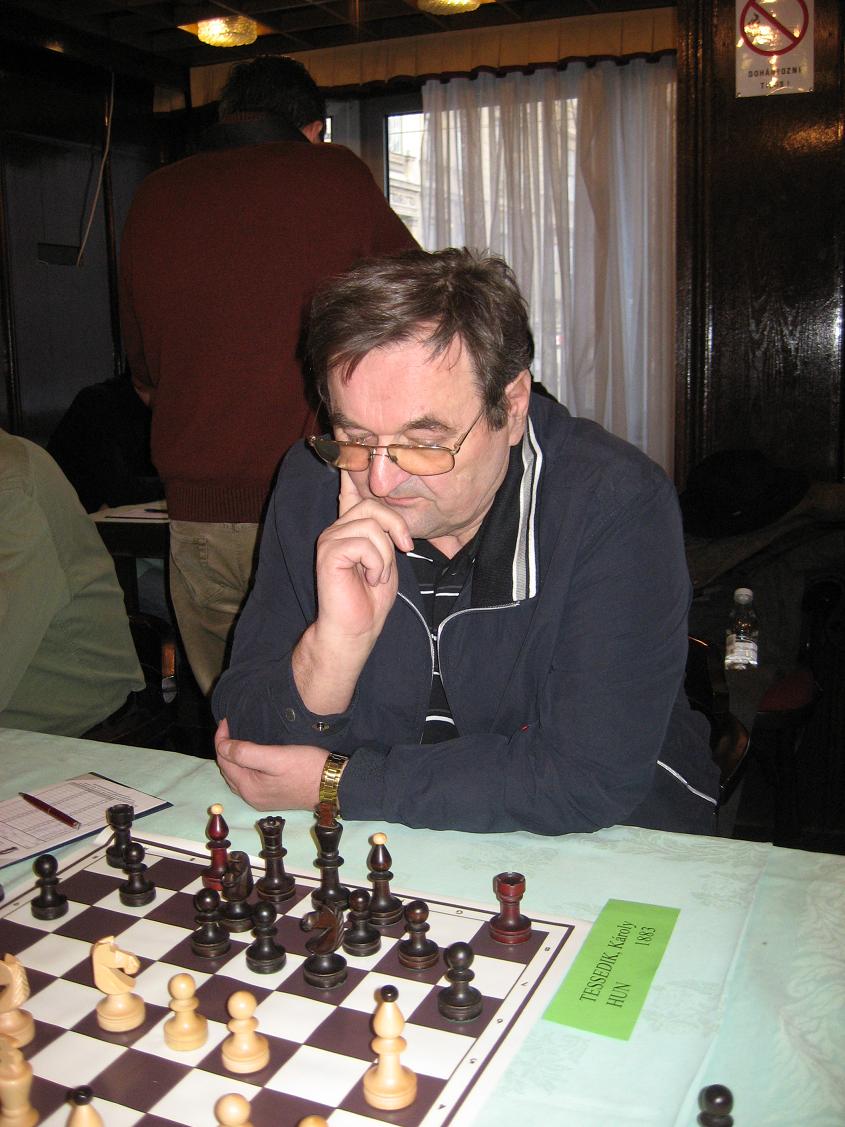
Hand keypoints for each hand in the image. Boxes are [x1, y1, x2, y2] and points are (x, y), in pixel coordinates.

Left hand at [215, 718, 326, 810]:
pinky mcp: (273, 798)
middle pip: (228, 770)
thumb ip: (246, 753)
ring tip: (237, 739)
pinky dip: (245, 767)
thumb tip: (222, 746)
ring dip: (234, 758)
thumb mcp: (276, 756)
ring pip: (238, 776)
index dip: (221, 739)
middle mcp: (252, 797)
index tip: (227, 720)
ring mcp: (262, 800)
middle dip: (225, 749)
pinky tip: (251, 757)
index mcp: (249, 788)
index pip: (224, 760)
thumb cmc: (307, 767)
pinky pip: (249, 781)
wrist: (334, 786)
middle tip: (231, 727)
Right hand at [314, 470, 412, 643]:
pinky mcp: (329, 551)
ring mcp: (330, 538)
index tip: (343, 436)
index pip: (350, 488)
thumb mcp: (386, 558)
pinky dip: (378, 564)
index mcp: (349, 527)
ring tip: (378, 575)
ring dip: (387, 555)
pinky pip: (365, 542)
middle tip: (403, 552)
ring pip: (373, 525)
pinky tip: (370, 580)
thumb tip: (389, 512)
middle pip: (374, 505)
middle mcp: (336, 528)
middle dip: (397, 528)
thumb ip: (385, 531)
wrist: (356, 631)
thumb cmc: (371, 598)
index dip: (349, 462)